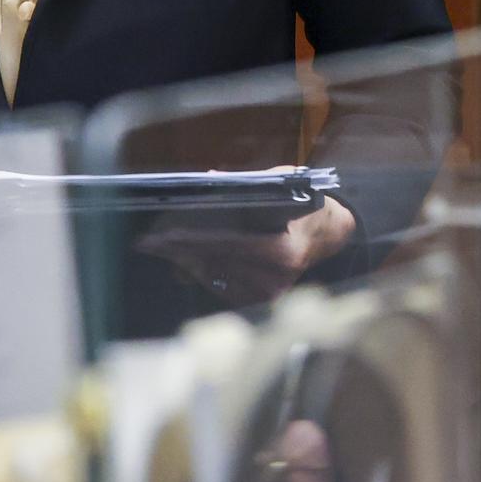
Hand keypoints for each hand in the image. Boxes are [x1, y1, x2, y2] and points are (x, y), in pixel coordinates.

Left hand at [137, 196, 357, 306]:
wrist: (330, 233)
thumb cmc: (305, 205)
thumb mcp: (282, 183)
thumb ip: (248, 185)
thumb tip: (209, 181)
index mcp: (283, 250)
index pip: (229, 244)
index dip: (193, 238)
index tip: (163, 235)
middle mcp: (276, 278)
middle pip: (216, 263)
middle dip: (181, 250)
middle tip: (150, 242)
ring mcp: (269, 293)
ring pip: (215, 278)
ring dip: (187, 263)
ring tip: (162, 249)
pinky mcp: (262, 301)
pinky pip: (224, 288)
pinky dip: (204, 274)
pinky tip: (186, 262)